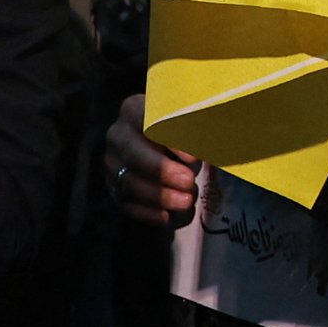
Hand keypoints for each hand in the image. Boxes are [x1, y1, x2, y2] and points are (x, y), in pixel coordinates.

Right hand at [106, 95, 195, 228]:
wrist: (157, 141)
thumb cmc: (179, 126)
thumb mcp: (188, 118)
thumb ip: (197, 125)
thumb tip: (215, 140)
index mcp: (133, 110)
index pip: (148, 122)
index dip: (171, 140)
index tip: (194, 156)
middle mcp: (117, 136)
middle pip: (134, 155)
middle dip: (162, 171)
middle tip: (189, 181)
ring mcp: (112, 164)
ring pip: (129, 183)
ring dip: (158, 195)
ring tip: (185, 201)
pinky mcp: (113, 188)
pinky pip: (126, 204)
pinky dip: (147, 212)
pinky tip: (167, 216)